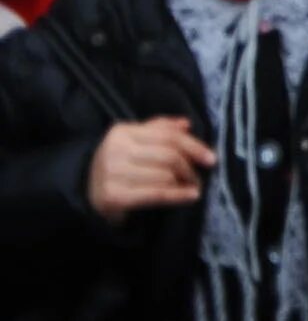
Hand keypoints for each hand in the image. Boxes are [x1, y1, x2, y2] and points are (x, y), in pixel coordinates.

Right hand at [88, 118, 214, 221]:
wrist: (84, 191)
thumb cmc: (116, 163)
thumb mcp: (133, 141)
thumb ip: (159, 129)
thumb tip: (186, 124)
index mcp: (122, 132)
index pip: (168, 136)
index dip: (194, 146)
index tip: (211, 158)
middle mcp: (116, 150)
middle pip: (168, 156)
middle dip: (190, 167)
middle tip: (199, 176)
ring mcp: (113, 174)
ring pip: (164, 175)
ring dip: (184, 183)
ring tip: (192, 186)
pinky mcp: (113, 196)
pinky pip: (155, 194)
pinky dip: (177, 195)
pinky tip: (191, 196)